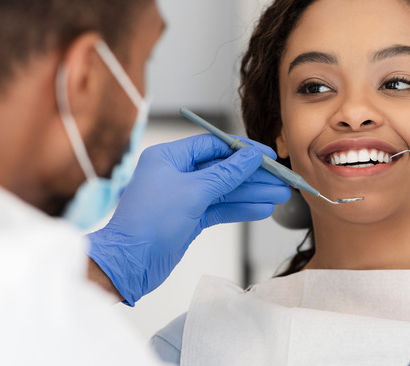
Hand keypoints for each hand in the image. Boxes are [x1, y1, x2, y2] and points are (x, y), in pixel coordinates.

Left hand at [85, 134, 290, 305]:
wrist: (129, 264)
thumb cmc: (149, 222)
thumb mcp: (193, 192)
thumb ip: (226, 174)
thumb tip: (251, 156)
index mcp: (169, 157)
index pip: (214, 146)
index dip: (244, 150)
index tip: (269, 155)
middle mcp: (176, 174)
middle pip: (223, 169)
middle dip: (253, 176)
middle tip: (281, 179)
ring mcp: (183, 197)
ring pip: (225, 191)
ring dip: (252, 193)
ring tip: (280, 196)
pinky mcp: (189, 218)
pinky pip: (220, 208)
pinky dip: (240, 209)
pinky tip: (262, 209)